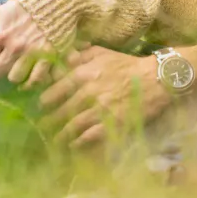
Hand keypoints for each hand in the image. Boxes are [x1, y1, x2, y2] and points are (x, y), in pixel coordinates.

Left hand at [0, 0, 53, 82]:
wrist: (55, 0)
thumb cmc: (26, 6)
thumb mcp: (1, 12)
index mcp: (1, 34)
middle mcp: (15, 45)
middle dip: (0, 69)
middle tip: (7, 62)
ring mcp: (32, 52)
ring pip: (15, 78)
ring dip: (15, 75)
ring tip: (19, 67)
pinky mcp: (48, 56)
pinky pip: (35, 79)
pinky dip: (31, 82)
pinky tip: (30, 75)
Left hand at [40, 46, 170, 146]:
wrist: (155, 79)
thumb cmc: (127, 65)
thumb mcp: (102, 53)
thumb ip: (80, 55)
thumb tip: (63, 58)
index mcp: (83, 74)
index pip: (55, 91)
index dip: (45, 100)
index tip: (41, 106)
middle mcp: (88, 93)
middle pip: (61, 111)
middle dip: (50, 121)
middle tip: (44, 127)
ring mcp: (100, 110)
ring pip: (73, 126)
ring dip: (62, 135)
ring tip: (55, 139)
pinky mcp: (112, 124)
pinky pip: (90, 137)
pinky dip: (79, 142)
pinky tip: (74, 145)